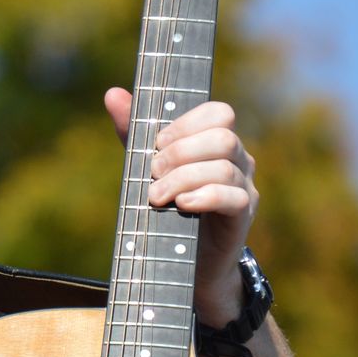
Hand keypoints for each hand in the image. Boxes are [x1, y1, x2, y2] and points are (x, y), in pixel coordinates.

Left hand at [104, 89, 255, 325]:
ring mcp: (244, 187)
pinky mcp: (243, 214)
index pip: (219, 113)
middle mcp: (237, 160)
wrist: (185, 263)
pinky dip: (203, 197)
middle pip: (222, 137)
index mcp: (216, 142)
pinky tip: (181, 205)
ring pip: (224, 167)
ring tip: (156, 197)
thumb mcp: (146, 167)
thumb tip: (113, 93)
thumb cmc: (168, 208)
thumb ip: (134, 132)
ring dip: (183, 179)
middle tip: (152, 173)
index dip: (187, 123)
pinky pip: (232, 196)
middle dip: (180, 152)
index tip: (157, 143)